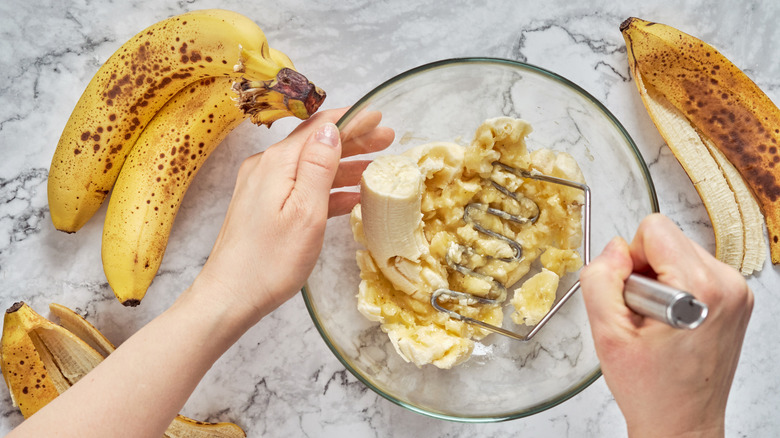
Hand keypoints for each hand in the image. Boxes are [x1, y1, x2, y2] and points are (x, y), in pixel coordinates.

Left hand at [192, 107, 393, 318]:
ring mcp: (263, 187)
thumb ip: (319, 167)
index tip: (378, 115)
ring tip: (376, 165)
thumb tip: (331, 129)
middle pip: (316, 144)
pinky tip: (352, 196)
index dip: (352, 120)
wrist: (230, 296)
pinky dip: (328, 189)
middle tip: (387, 138)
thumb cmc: (270, 261)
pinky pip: (302, 188)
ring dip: (344, 164)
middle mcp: (267, 168)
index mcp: (277, 164)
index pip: (319, 128)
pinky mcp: (264, 207)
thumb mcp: (305, 212)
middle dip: (353, 139)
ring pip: (311, 167)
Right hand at [579, 213, 752, 436]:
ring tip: (657, 323)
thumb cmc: (651, 389)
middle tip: (643, 316)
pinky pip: (692, 269)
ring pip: (678, 253)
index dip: (630, 261)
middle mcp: (728, 284)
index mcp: (701, 288)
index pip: (654, 229)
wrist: (682, 423)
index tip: (633, 298)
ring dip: (659, 280)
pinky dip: (675, 288)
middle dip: (645, 271)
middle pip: (668, 239)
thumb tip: (614, 248)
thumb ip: (601, 279)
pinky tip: (670, 323)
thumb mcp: (606, 333)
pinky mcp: (736, 298)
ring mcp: (737, 291)